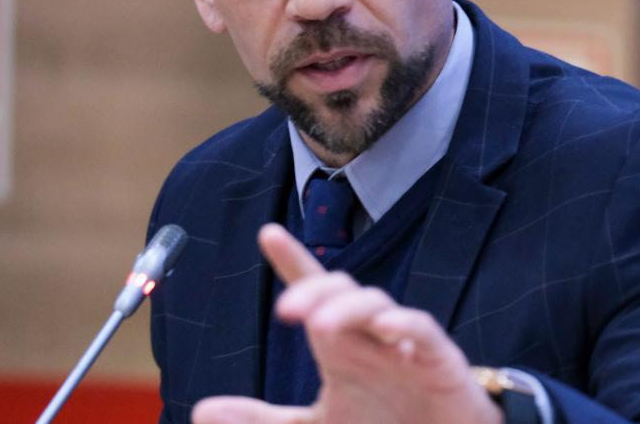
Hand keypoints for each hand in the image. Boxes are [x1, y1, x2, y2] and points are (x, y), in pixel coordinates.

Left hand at [191, 223, 502, 423]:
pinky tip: (386, 328)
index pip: (315, 292)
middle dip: (316, 291)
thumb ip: (262, 420)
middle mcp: (371, 335)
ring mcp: (405, 344)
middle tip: (287, 310)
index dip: (292, 262)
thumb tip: (200, 411)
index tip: (268, 234)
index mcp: (342, 344)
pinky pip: (423, 331)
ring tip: (322, 325)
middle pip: (343, 291)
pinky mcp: (439, 361)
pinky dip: (405, 326)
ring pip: (378, 304)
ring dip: (350, 310)